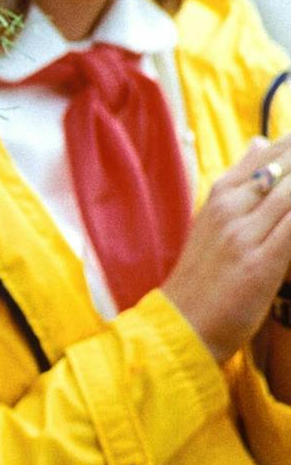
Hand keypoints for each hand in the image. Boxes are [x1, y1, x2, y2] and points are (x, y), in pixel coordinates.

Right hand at [163, 134, 290, 362]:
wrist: (183, 323)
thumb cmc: (202, 275)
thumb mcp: (213, 219)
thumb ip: (240, 182)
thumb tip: (258, 142)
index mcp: (218, 194)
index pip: (264, 153)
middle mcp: (230, 207)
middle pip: (282, 167)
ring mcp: (245, 233)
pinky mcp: (262, 261)